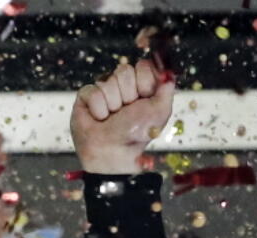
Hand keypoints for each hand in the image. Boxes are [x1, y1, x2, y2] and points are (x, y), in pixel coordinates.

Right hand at [71, 60, 173, 174]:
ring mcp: (105, 90)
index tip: (145, 97)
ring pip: (108, 81)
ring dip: (113, 104)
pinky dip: (99, 109)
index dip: (144, 81)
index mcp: (143, 88)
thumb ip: (166, 90)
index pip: (143, 66)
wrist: (112, 152)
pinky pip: (92, 91)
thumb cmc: (137, 134)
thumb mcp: (160, 112)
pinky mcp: (87, 96)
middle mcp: (124, 87)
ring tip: (113, 117)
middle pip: (124, 70)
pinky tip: (100, 118)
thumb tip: (169, 73)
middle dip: (128, 94)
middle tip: (127, 111)